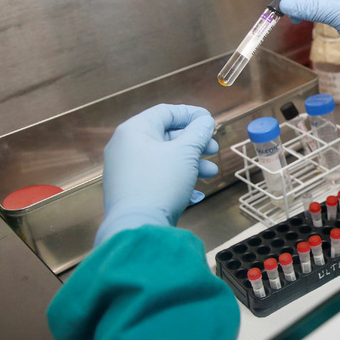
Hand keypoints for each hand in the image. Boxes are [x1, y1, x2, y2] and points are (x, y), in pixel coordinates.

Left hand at [95, 104, 218, 246]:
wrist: (138, 227)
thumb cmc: (161, 182)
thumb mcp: (186, 152)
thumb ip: (198, 132)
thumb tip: (205, 121)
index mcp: (134, 130)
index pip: (166, 112)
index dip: (191, 114)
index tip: (211, 121)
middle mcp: (125, 146)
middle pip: (166, 135)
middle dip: (195, 142)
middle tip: (214, 149)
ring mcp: (126, 170)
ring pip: (164, 157)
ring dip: (191, 162)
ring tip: (211, 173)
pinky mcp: (130, 190)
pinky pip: (157, 175)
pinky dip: (177, 177)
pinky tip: (195, 190)